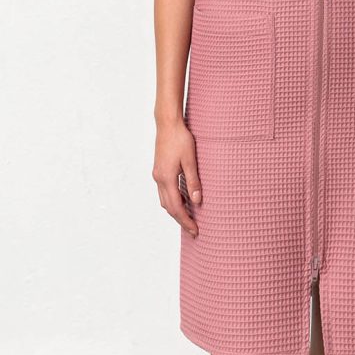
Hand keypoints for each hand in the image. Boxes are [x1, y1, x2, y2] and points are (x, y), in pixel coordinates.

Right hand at [152, 119, 202, 237]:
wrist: (167, 124)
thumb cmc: (180, 139)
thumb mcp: (191, 160)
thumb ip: (193, 181)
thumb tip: (197, 201)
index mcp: (167, 178)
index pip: (176, 207)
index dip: (186, 220)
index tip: (195, 230)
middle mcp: (159, 179)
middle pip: (169, 207)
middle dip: (181, 220)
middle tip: (193, 230)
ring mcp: (157, 175)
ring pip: (165, 200)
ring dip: (176, 211)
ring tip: (189, 218)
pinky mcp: (159, 171)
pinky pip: (164, 192)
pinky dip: (173, 200)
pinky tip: (183, 200)